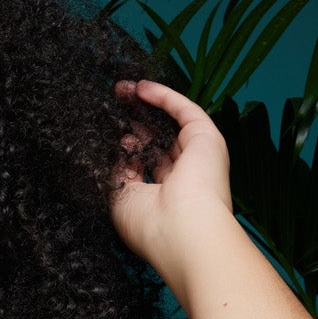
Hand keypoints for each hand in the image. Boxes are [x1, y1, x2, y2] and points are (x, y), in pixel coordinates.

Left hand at [109, 78, 231, 273]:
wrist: (184, 230)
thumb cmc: (151, 226)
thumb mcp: (122, 199)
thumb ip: (119, 174)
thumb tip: (119, 151)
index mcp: (167, 199)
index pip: (148, 165)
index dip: (129, 149)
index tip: (111, 136)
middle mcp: (186, 178)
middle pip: (159, 140)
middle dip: (136, 121)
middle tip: (115, 103)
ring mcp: (198, 158)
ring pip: (170, 122)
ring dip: (147, 104)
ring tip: (122, 89)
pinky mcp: (206, 139)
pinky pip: (183, 109)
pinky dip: (162, 96)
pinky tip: (141, 88)